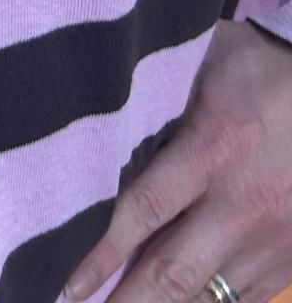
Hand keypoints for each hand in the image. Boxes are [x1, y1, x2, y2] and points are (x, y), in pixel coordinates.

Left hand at [63, 20, 291, 302]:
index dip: (102, 257)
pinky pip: (249, 297)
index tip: (70, 291)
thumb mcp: (204, 65)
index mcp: (212, 149)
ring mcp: (275, 237)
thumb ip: (162, 105)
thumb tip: (109, 122)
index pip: (144, 212)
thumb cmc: (260, 63)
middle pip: (173, 273)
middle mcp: (242, 205)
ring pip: (212, 297)